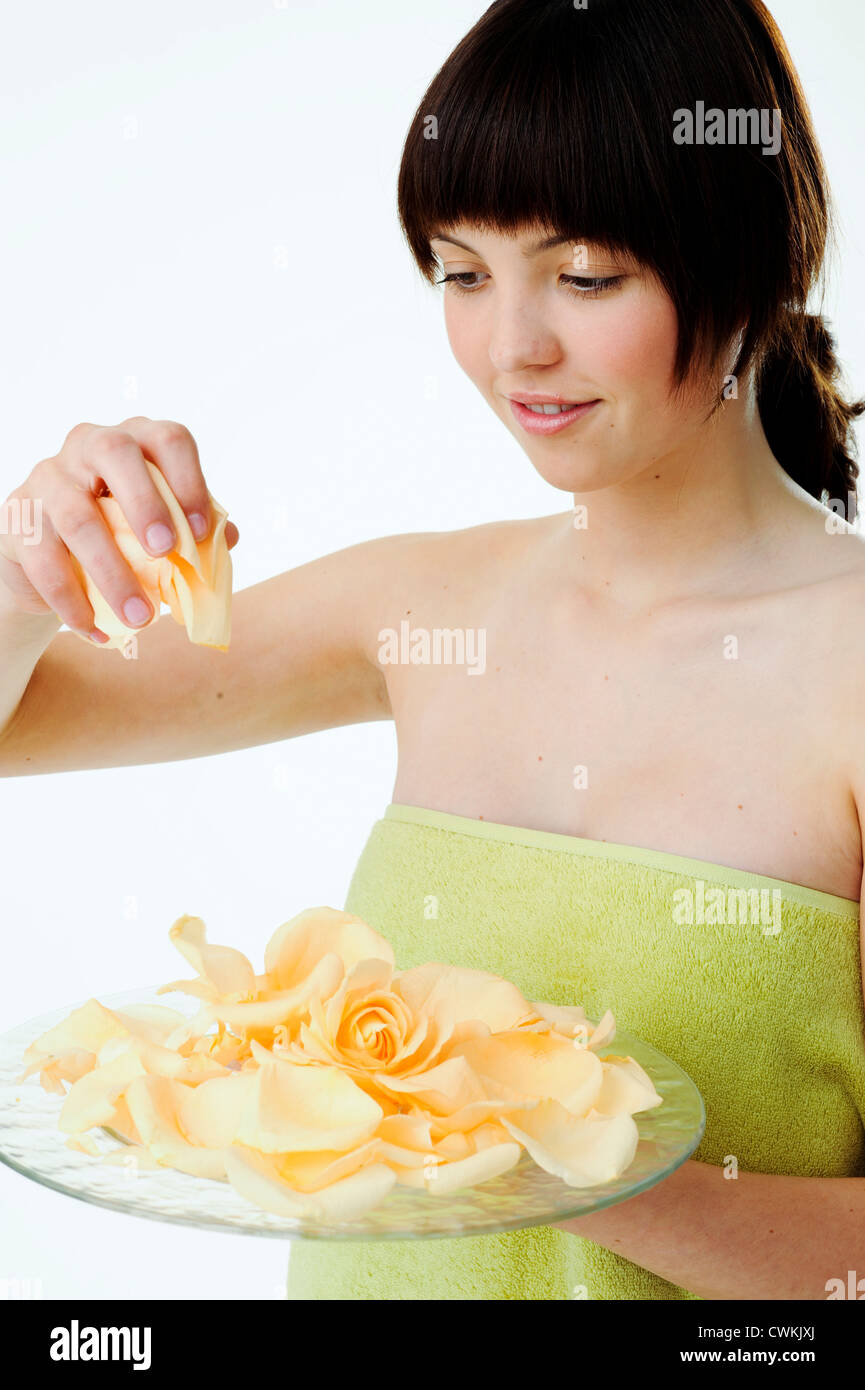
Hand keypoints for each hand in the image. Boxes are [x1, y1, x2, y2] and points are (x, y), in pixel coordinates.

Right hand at [0, 417, 238, 641]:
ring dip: (112, 573)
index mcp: (136, 441)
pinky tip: (95, 631)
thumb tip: (226, 539)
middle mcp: (88, 444)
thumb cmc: (122, 535)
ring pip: (77, 516)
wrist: (51, 560)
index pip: (167, 439)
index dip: (190, 481)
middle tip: (165, 551)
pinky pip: (44, 561)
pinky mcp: (18, 518)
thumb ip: (194, 530)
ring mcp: (48, 478)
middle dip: (145, 503)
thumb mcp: (160, 528)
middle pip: (115, 453)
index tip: (201, 532)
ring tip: (141, 618)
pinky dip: (72, 603)